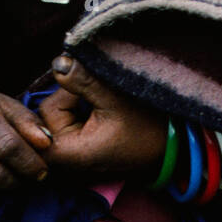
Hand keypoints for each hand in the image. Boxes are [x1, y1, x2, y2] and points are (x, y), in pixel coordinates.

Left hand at [38, 54, 166, 182]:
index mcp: (68, 154)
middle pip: (50, 113)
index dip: (63, 96)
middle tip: (101, 97)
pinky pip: (71, 119)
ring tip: (106, 104)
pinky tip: (104, 111)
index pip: (44, 114)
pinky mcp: (82, 147)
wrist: (177, 147)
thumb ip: (82, 79)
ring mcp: (74, 154)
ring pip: (61, 113)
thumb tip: (57, 63)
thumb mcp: (114, 98)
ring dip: (79, 101)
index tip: (87, 92)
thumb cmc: (148, 127)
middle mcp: (66, 159)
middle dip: (72, 97)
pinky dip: (83, 109)